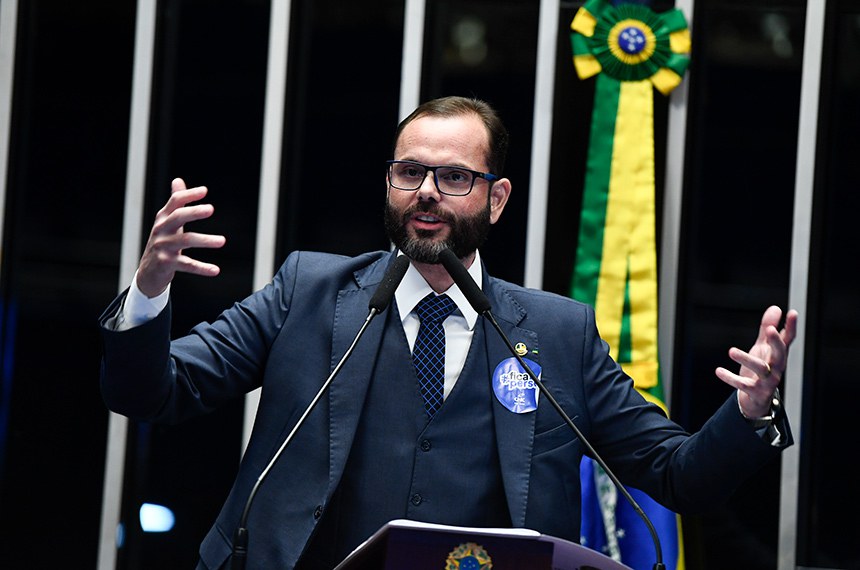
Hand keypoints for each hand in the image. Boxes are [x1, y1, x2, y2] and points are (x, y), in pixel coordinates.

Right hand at [136, 178, 226, 297]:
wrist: (148, 271)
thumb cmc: (163, 241)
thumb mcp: (167, 221)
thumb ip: (175, 202)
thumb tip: (178, 180)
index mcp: (163, 218)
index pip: (175, 202)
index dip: (188, 195)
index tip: (204, 190)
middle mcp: (161, 230)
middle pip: (178, 217)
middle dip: (194, 212)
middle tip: (211, 209)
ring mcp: (163, 247)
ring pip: (186, 240)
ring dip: (205, 240)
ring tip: (222, 241)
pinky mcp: (167, 263)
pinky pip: (187, 265)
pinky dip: (202, 268)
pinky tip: (215, 270)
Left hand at [715, 305, 798, 417]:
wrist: (756, 398)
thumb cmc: (762, 368)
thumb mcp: (764, 347)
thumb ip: (767, 329)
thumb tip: (776, 308)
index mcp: (778, 355)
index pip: (788, 339)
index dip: (791, 326)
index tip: (793, 312)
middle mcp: (776, 367)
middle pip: (780, 353)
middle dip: (776, 342)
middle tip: (769, 330)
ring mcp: (768, 381)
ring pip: (760, 369)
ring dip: (746, 359)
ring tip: (731, 351)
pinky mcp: (756, 391)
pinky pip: (743, 385)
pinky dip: (731, 378)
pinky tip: (718, 371)